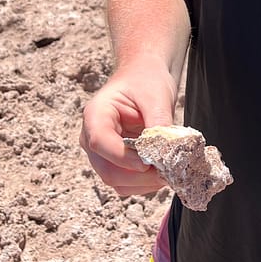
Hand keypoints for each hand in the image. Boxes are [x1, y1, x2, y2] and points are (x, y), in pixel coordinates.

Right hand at [79, 58, 175, 196]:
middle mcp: (92, 137)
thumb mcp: (156, 96)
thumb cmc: (146, 81)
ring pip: (116, 181)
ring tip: (168, 171)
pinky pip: (126, 183)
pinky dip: (144, 183)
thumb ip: (158, 123)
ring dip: (143, 183)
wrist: (145, 77)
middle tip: (167, 172)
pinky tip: (161, 171)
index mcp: (96, 115)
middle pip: (107, 170)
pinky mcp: (114, 162)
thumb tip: (163, 152)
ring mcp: (101, 153)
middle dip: (138, 176)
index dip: (123, 157)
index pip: (100, 142)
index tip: (148, 163)